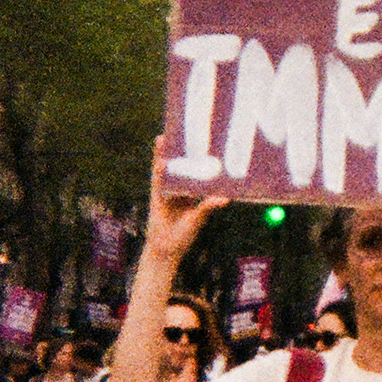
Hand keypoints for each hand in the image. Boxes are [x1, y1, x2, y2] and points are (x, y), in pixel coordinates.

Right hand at [144, 135, 223, 267]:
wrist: (166, 249)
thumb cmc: (184, 236)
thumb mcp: (198, 218)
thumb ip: (208, 206)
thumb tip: (225, 198)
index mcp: (191, 193)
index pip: (196, 172)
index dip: (200, 158)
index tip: (206, 142)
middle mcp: (178, 189)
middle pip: (181, 166)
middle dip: (182, 151)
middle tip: (187, 131)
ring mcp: (166, 190)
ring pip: (168, 168)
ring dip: (167, 153)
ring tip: (169, 135)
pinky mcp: (156, 195)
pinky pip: (157, 178)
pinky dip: (158, 166)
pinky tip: (161, 155)